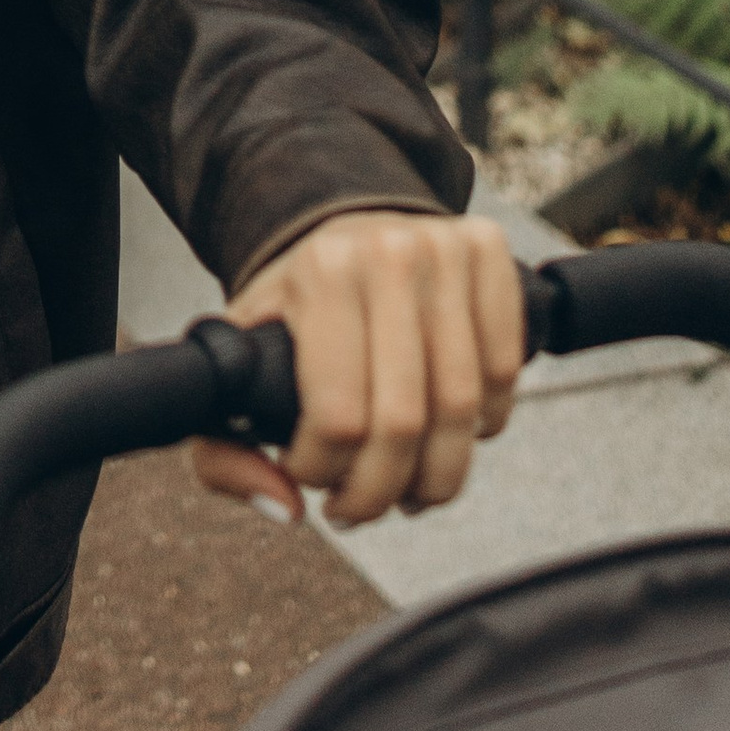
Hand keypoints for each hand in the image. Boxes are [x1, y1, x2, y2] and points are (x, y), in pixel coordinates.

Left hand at [191, 208, 524, 529]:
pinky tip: (446, 435)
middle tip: (362, 505)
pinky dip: (481, 426)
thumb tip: (286, 507)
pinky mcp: (491, 252)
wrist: (349, 223)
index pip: (338, 416)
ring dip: (437, 476)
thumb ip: (226, 445)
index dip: (324, 473)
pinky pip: (503, 375)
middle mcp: (388, 252)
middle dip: (382, 490)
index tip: (311, 478)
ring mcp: (447, 248)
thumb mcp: (243, 351)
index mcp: (322, 271)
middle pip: (403, 423)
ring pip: (462, 410)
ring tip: (407, 490)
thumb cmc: (298, 301)